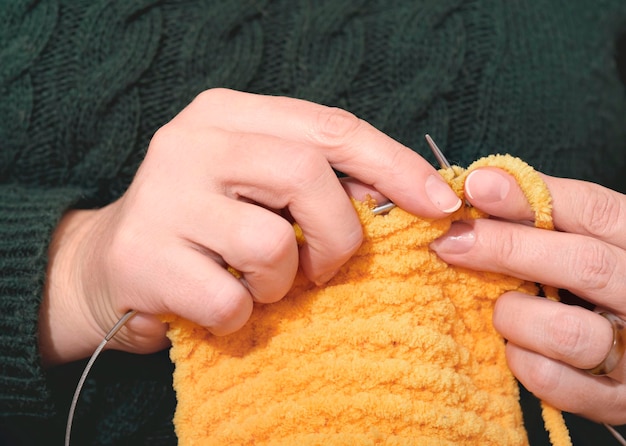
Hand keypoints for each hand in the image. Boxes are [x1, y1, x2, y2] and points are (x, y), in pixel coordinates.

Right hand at [40, 88, 461, 366]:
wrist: (108, 267)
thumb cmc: (205, 227)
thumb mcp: (258, 187)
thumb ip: (316, 180)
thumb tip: (400, 199)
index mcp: (226, 114)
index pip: (329, 126)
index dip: (393, 164)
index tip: (438, 203)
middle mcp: (190, 142)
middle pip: (305, 174)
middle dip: (339, 234)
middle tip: (326, 267)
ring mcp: (162, 197)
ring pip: (272, 243)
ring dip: (284, 282)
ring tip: (260, 285)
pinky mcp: (143, 258)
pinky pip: (232, 299)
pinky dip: (244, 315)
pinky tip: (223, 306)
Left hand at [430, 167, 625, 423]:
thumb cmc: (591, 287)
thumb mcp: (581, 242)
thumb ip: (541, 216)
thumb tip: (481, 185)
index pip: (594, 211)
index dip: (531, 196)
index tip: (476, 187)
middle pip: (584, 265)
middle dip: (507, 248)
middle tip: (452, 241)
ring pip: (568, 333)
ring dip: (515, 315)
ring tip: (501, 308)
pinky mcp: (614, 399)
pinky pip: (553, 381)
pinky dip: (521, 361)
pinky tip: (515, 347)